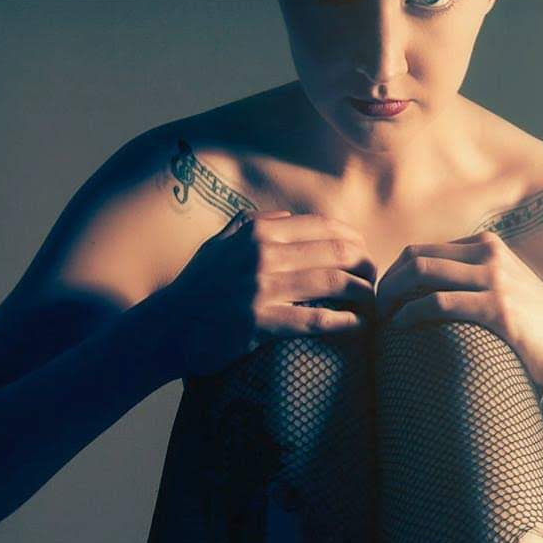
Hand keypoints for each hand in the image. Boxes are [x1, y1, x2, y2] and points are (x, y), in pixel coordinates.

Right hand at [160, 208, 376, 377]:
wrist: (167, 326)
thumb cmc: (196, 286)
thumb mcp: (219, 245)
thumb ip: (252, 226)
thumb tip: (288, 217)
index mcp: (257, 231)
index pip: (321, 226)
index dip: (352, 238)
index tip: (363, 251)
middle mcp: (263, 254)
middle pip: (335, 251)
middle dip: (364, 263)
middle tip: (375, 276)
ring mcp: (262, 288)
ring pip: (332, 283)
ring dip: (362, 292)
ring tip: (373, 299)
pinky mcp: (261, 322)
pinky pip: (314, 320)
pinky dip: (343, 321)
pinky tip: (358, 324)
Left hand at [375, 229, 542, 389]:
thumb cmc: (535, 328)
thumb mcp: (504, 290)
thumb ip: (473, 283)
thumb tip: (430, 296)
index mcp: (488, 246)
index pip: (424, 250)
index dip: (394, 274)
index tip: (381, 300)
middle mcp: (490, 254)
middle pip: (415, 256)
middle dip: (385, 282)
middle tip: (372, 311)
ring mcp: (495, 278)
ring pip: (421, 272)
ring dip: (390, 296)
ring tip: (379, 321)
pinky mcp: (498, 307)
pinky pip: (438, 302)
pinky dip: (409, 314)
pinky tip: (398, 328)